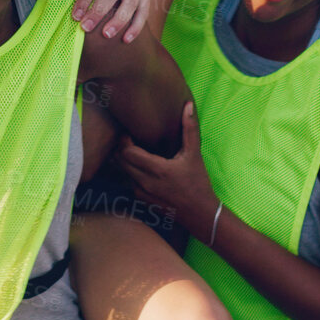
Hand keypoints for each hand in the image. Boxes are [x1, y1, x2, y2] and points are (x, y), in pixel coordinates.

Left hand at [116, 101, 218, 241]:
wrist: (200, 213)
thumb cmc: (198, 182)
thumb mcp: (194, 154)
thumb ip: (189, 129)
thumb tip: (188, 105)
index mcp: (157, 169)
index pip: (127, 152)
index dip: (124, 141)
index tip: (129, 133)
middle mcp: (145, 182)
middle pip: (120, 161)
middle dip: (121, 149)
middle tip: (128, 139)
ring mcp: (141, 193)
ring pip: (122, 173)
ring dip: (124, 161)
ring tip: (132, 151)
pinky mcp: (141, 200)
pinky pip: (127, 183)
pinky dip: (129, 173)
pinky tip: (139, 167)